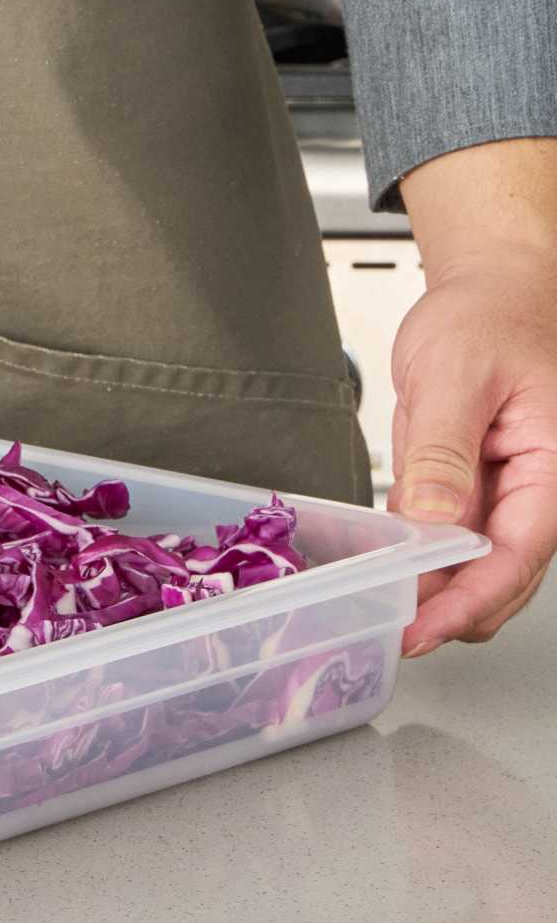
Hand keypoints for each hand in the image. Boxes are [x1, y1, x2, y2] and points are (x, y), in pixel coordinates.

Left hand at [393, 138, 556, 653]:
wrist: (490, 289)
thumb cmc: (489, 316)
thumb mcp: (455, 375)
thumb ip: (441, 454)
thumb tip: (431, 523)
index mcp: (554, 464)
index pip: (517, 556)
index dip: (468, 602)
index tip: (422, 630)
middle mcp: (536, 487)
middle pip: (503, 577)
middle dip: (452, 613)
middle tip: (391, 634)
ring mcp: (503, 490)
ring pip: (477, 566)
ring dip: (436, 594)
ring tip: (382, 613)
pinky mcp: (472, 485)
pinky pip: (451, 538)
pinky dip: (422, 562)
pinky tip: (386, 574)